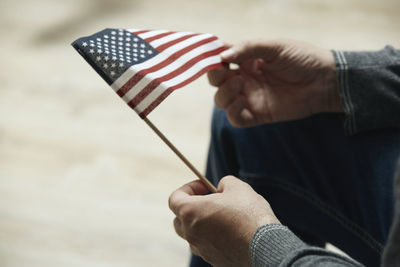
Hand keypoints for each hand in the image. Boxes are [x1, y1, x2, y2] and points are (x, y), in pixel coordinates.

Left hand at [168, 176, 279, 266]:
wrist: (266, 246)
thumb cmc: (249, 214)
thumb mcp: (237, 186)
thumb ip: (224, 182)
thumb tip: (221, 187)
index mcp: (190, 213)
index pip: (174, 198)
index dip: (187, 188)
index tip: (203, 185)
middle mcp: (191, 234)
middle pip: (179, 219)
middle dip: (191, 206)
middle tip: (210, 200)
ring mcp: (201, 250)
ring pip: (193, 235)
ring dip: (202, 223)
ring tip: (222, 215)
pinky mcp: (214, 261)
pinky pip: (207, 246)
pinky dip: (213, 237)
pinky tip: (232, 231)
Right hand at [208, 39, 342, 126]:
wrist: (324, 81)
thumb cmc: (303, 59)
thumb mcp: (275, 47)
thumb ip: (248, 48)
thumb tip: (222, 55)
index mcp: (247, 60)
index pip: (221, 60)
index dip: (213, 58)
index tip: (213, 56)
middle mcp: (245, 79)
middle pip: (216, 81)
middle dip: (215, 76)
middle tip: (226, 71)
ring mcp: (250, 97)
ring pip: (221, 100)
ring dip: (224, 93)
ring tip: (239, 85)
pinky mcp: (258, 114)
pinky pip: (236, 119)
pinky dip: (233, 111)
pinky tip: (243, 101)